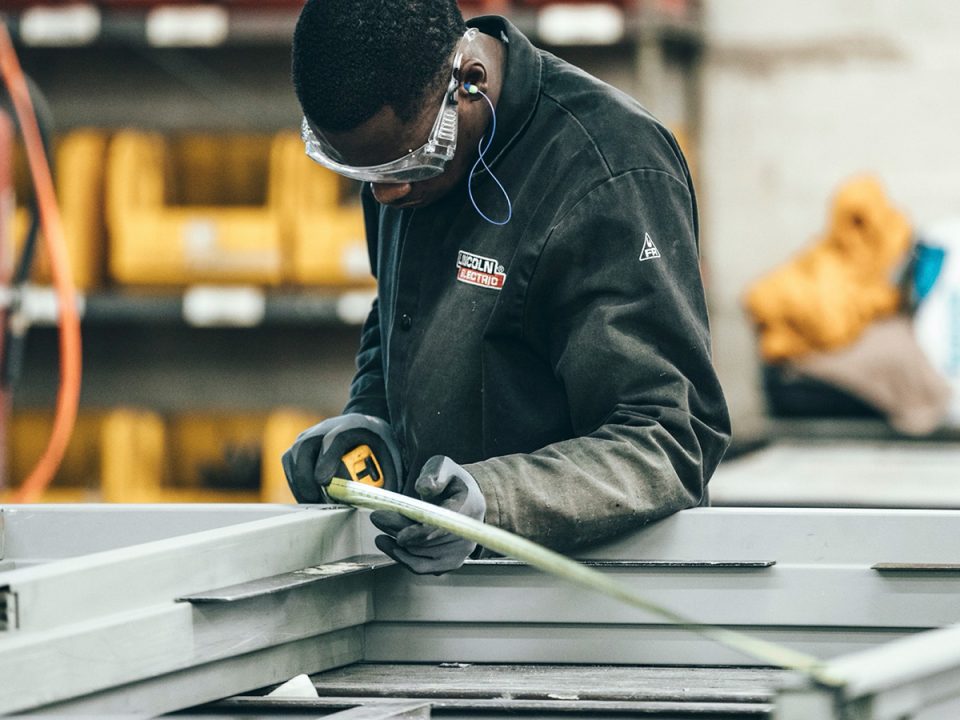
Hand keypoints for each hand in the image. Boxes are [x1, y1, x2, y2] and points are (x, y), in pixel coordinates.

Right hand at [281, 413, 401, 502]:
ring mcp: (310, 435)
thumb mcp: (391, 458)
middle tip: (316, 499)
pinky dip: (295, 482)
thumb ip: (387, 480)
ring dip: (299, 482)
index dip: (327, 458)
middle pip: (305, 444)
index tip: (324, 480)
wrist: (367, 428)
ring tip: (313, 502)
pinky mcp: (300, 447)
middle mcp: (326, 426)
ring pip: (293, 455)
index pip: (335, 437)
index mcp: (353, 425)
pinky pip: (289, 463)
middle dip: (306, 475)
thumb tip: (381, 507)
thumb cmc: (379, 446)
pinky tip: (309, 497)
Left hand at [371, 455, 485, 574]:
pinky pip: (423, 567)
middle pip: (427, 541)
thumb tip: (425, 487)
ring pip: (421, 554)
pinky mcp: (450, 562)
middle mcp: (468, 533)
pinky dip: (403, 558)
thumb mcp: (443, 466)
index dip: (420, 533)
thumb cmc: (452, 481)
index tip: (399, 535)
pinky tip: (390, 545)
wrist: (467, 498)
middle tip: (378, 518)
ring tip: (381, 528)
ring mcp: (460, 551)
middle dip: (399, 530)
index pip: (444, 526)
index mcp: (468, 506)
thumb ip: (434, 473)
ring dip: (397, 544)